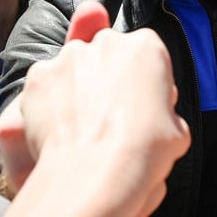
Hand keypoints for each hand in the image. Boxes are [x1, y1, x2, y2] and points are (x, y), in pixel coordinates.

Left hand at [0, 1, 189, 214]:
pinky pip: (45, 83)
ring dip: (78, 86)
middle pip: (107, 52)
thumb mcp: (176, 127)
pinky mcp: (40, 76)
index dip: (142, 79)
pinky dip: (49, 101)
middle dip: (108, 76)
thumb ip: (161, 106)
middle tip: (112, 113)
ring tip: (83, 125)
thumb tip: (155, 114)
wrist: (99, 174)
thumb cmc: (143, 152)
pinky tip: (60, 127)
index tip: (140, 101)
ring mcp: (69, 57)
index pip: (144, 53)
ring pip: (73, 65)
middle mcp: (107, 42)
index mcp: (146, 47)